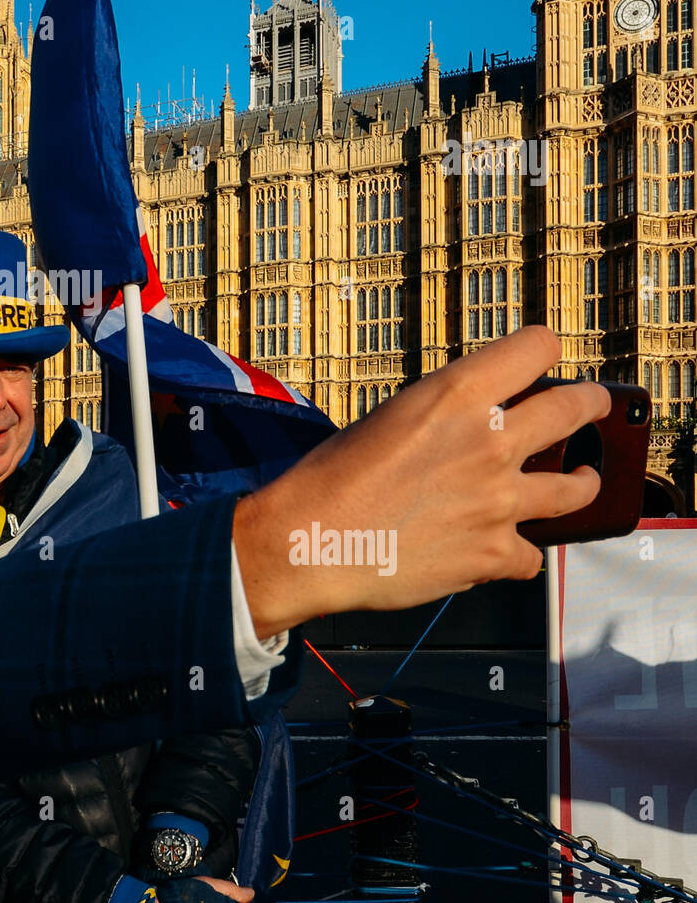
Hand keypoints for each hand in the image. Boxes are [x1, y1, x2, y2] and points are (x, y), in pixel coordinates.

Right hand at [233, 326, 610, 636]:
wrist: (310, 541)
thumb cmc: (331, 479)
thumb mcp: (388, 418)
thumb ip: (443, 417)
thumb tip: (474, 426)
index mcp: (456, 395)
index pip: (536, 348)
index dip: (542, 349)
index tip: (545, 357)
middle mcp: (488, 441)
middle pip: (574, 409)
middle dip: (590, 405)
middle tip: (592, 406)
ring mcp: (499, 500)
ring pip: (576, 488)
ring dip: (582, 482)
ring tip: (583, 481)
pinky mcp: (495, 552)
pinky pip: (531, 554)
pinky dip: (518, 552)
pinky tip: (505, 548)